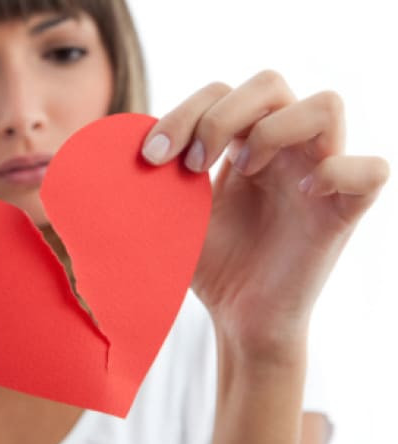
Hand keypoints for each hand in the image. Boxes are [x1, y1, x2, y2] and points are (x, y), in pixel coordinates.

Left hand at [142, 70, 389, 362]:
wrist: (237, 318)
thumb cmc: (210, 264)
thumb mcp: (174, 214)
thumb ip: (157, 178)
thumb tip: (117, 145)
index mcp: (243, 143)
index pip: (222, 91)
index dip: (186, 112)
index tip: (152, 157)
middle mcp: (284, 150)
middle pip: (269, 82)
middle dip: (220, 115)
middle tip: (192, 164)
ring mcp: (318, 175)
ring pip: (326, 105)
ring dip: (274, 130)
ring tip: (244, 172)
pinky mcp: (345, 211)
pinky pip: (370, 170)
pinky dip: (336, 174)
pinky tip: (302, 198)